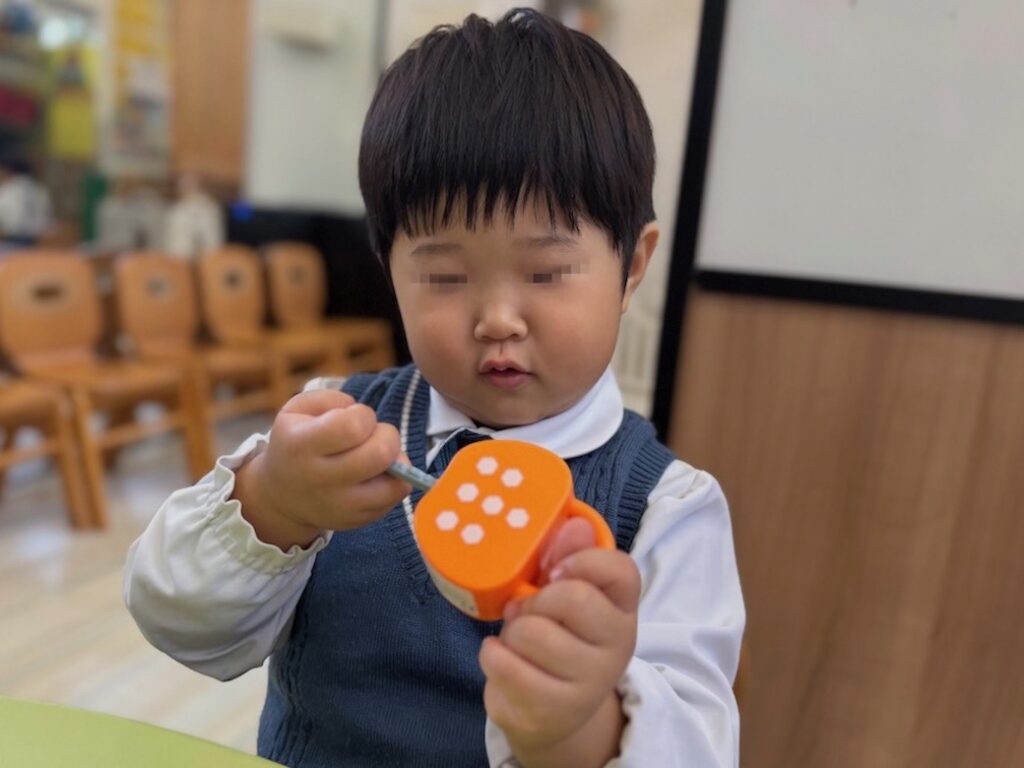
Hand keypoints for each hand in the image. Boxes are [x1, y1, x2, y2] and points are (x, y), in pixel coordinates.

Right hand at [233, 389, 410, 548]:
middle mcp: (320, 479)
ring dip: (397, 460)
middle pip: (380, 453)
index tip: (356, 418)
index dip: (364, 415)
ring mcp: (340, 505)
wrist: (281, 496)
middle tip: (374, 435)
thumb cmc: (296, 443)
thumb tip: (359, 411)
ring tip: (379, 455)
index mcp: (301, 446)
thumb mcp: (297, 410)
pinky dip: (396, 479)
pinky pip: (395, 496)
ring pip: (395, 481)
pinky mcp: (357, 520)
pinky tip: (378, 473)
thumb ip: (330, 399)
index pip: (353, 426)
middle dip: (387, 435)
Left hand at [479, 518, 639, 766]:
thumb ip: (565, 557)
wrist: (551, 712)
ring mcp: (591, 681)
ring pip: (534, 632)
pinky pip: (509, 667)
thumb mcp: (562, 595)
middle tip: (526, 609)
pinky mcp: (557, 709)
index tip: (554, 570)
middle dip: (535, 599)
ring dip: (511, 630)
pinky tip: (501, 657)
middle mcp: (618, 645)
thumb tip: (574, 523)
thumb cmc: (555, 637)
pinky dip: (492, 655)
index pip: (622, 570)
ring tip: (516, 638)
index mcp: (622, 607)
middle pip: (574, 597)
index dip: (584, 561)